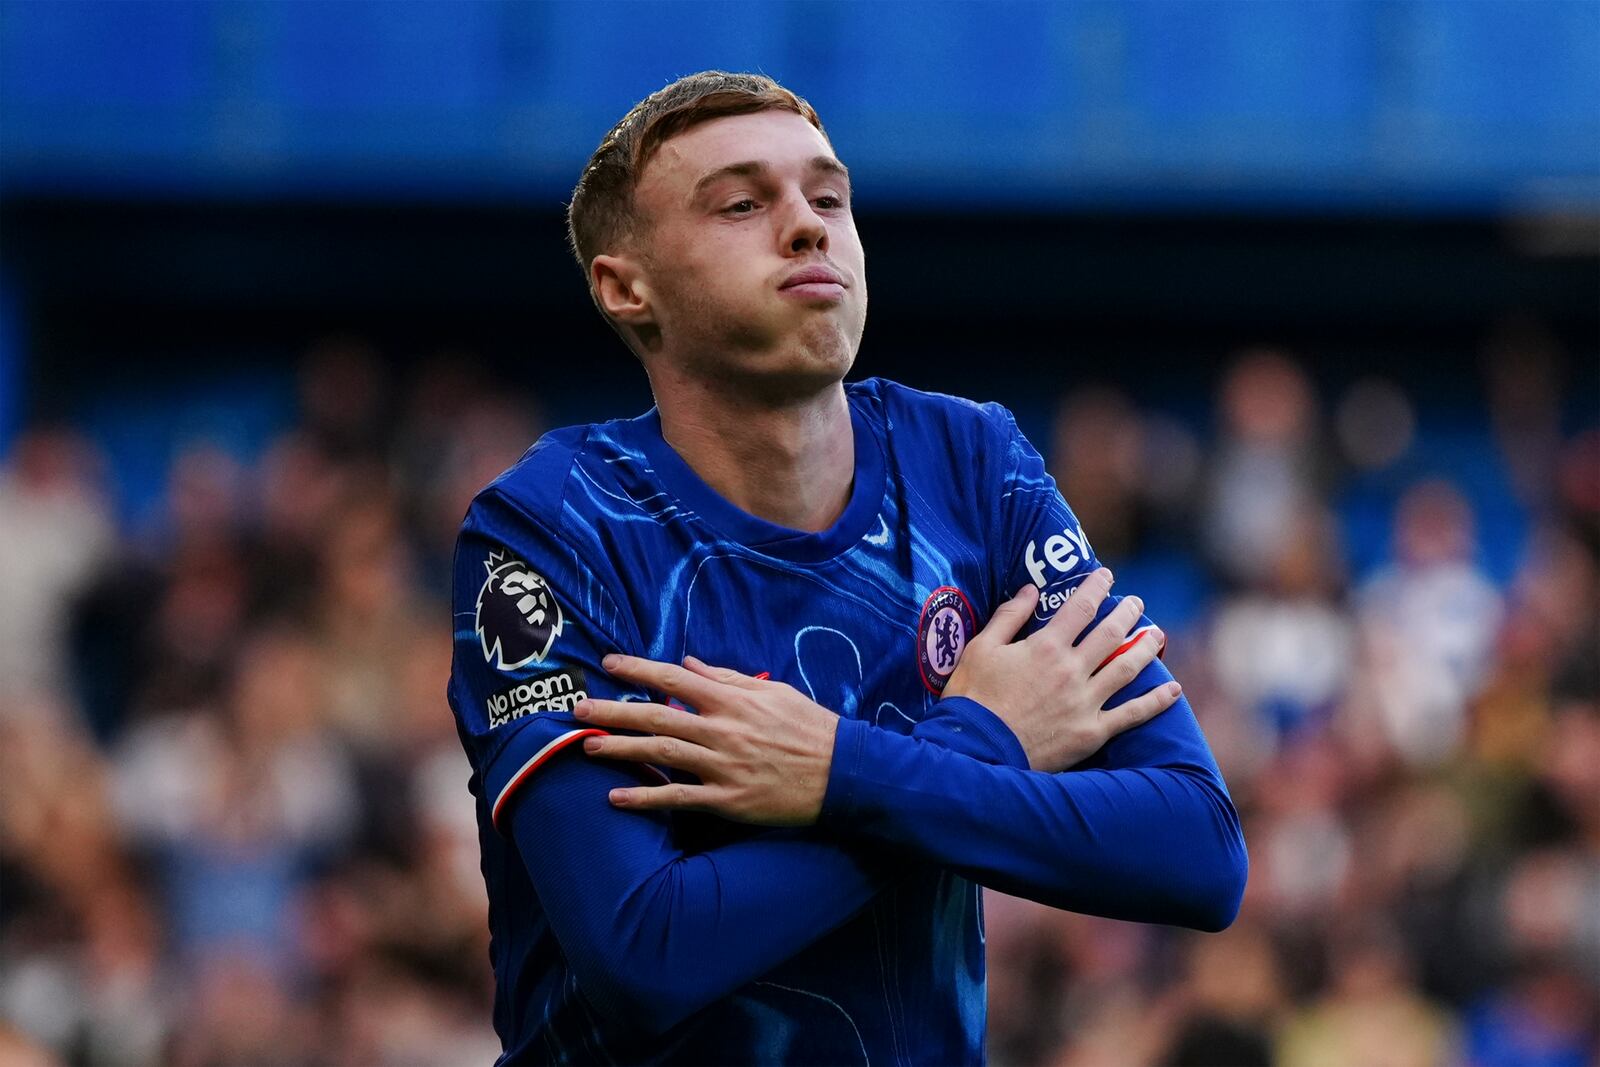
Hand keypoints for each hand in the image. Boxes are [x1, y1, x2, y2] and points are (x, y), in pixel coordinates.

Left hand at [573, 654, 838, 825]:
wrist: (844, 775)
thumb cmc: (810, 729)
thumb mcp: (773, 693)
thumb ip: (728, 679)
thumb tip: (691, 664)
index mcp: (733, 700)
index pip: (675, 678)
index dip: (639, 669)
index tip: (608, 663)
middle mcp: (723, 730)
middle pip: (657, 716)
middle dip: (614, 711)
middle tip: (579, 709)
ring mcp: (724, 767)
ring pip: (662, 754)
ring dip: (621, 750)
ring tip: (588, 747)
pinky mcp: (729, 801)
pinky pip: (679, 798)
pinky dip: (646, 798)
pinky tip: (617, 798)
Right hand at [943, 568, 1180, 771]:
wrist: (977, 749)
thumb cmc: (973, 698)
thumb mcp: (980, 649)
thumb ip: (1008, 617)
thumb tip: (1028, 590)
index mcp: (1045, 647)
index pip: (1080, 607)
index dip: (1096, 587)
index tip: (1107, 576)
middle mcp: (1072, 670)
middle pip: (1110, 634)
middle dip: (1127, 613)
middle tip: (1137, 603)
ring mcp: (1085, 702)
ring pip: (1126, 668)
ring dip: (1144, 648)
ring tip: (1157, 634)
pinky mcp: (1092, 732)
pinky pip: (1132, 715)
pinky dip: (1156, 702)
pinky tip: (1173, 690)